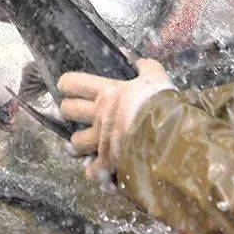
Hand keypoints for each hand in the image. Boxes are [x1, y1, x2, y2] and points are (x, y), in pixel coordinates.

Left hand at [58, 59, 172, 180]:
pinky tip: (98, 170)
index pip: (74, 83)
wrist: (168, 133)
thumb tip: (139, 61)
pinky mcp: (108, 162)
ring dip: (78, 143)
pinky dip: (94, 172)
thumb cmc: (160, 102)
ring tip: (82, 143)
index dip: (66, 84)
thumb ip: (147, 67)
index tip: (65, 86)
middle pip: (68, 111)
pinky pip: (92, 171)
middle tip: (72, 112)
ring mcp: (102, 140)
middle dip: (67, 111)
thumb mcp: (156, 77)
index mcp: (107, 93)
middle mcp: (99, 115)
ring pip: (75, 142)